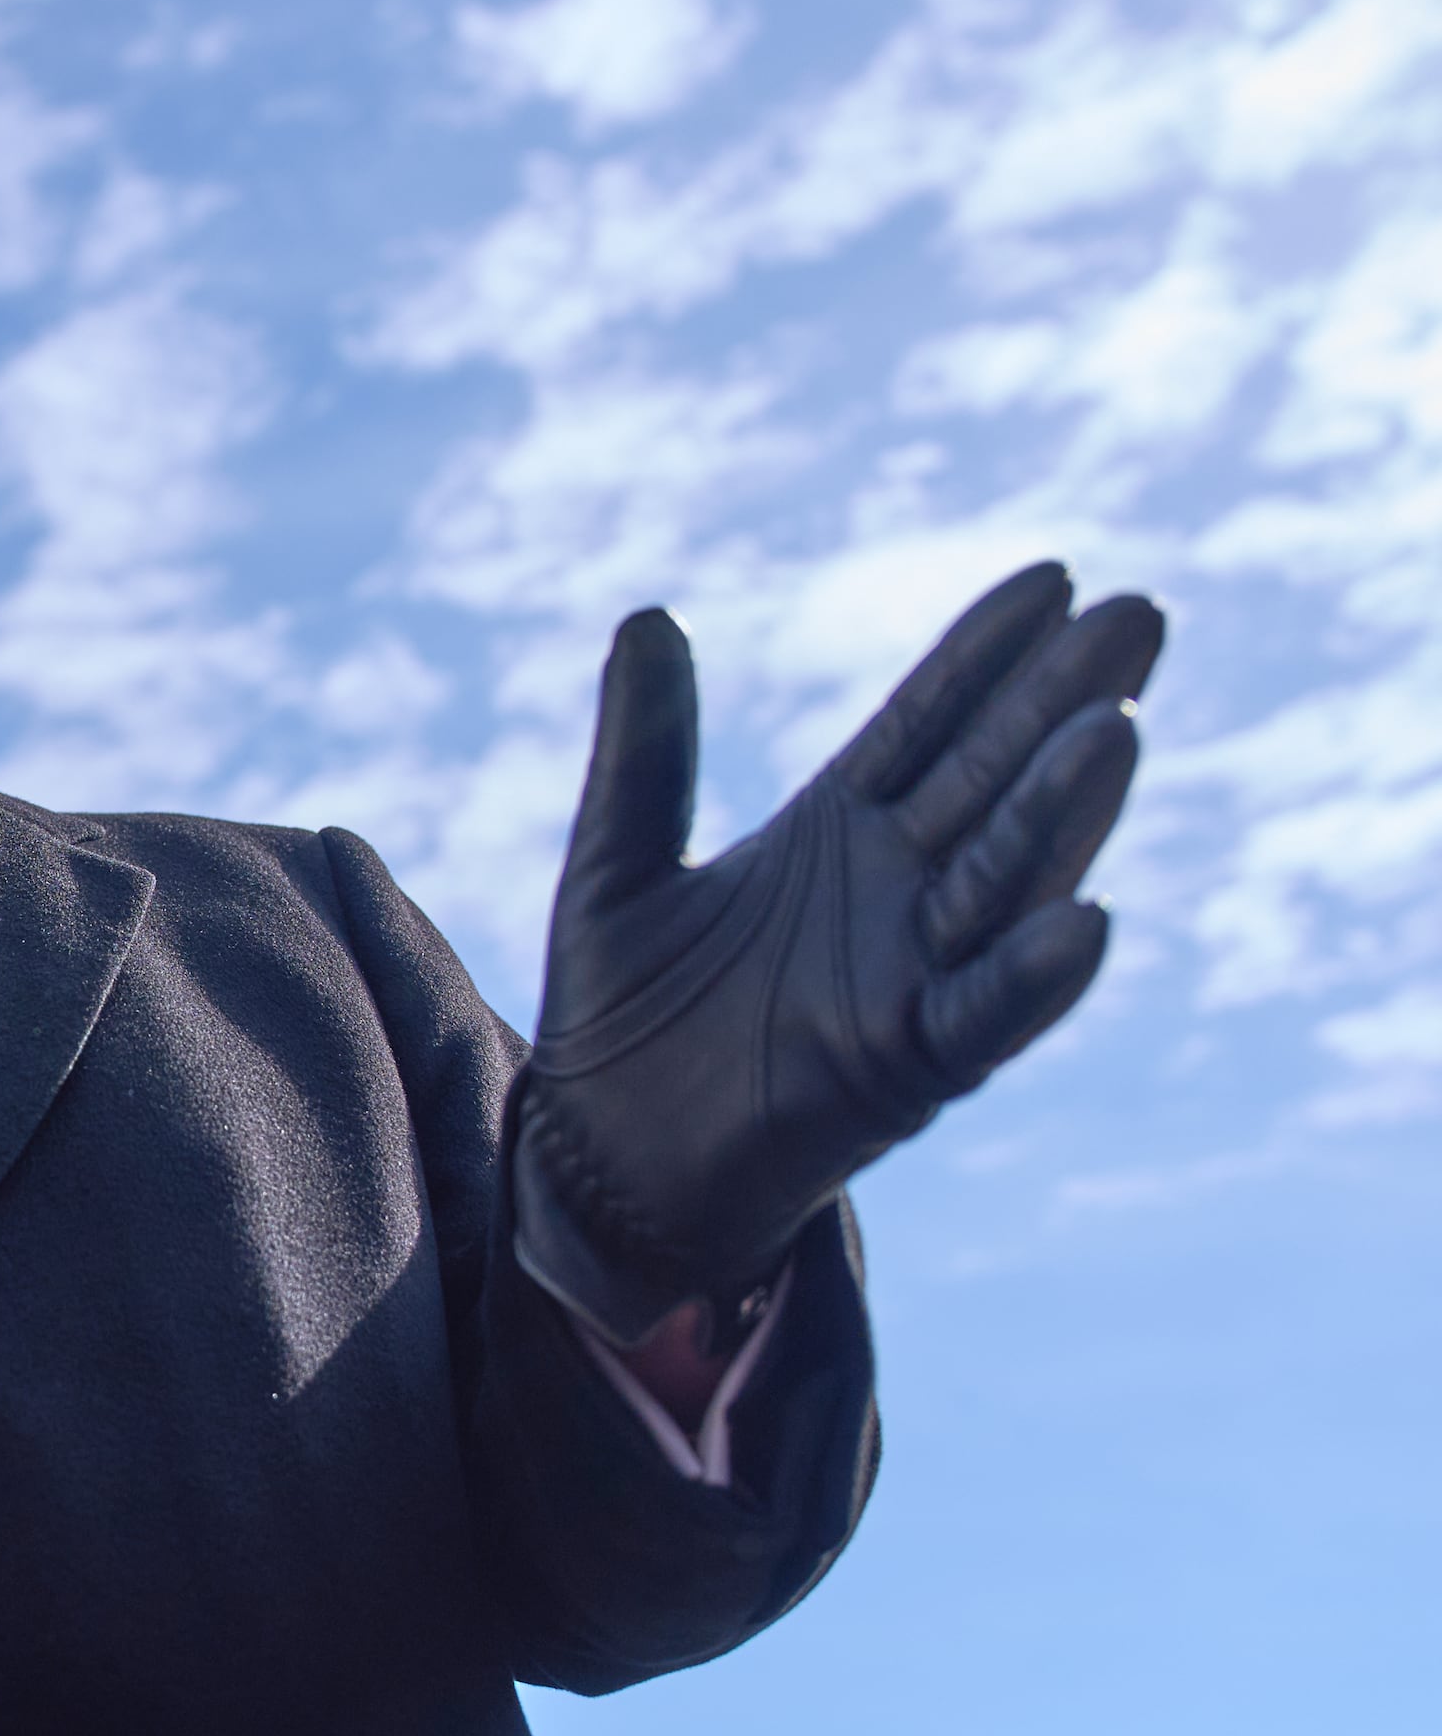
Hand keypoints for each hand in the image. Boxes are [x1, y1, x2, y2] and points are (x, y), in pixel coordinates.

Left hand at [516, 563, 1164, 1345]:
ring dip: (1062, 812)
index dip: (985, 655)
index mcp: (835, 835)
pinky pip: (983, 1017)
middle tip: (1139, 615)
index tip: (1053, 576)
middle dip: (1061, 703)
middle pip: (992, 781)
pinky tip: (1088, 917)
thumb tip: (651, 614)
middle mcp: (892, 896)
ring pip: (1003, 881)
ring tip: (1116, 727)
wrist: (595, 1159)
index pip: (927, 725)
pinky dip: (1032, 974)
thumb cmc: (619, 1016)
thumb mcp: (616, 861)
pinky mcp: (900, 1070)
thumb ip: (643, 751)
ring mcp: (907, 978)